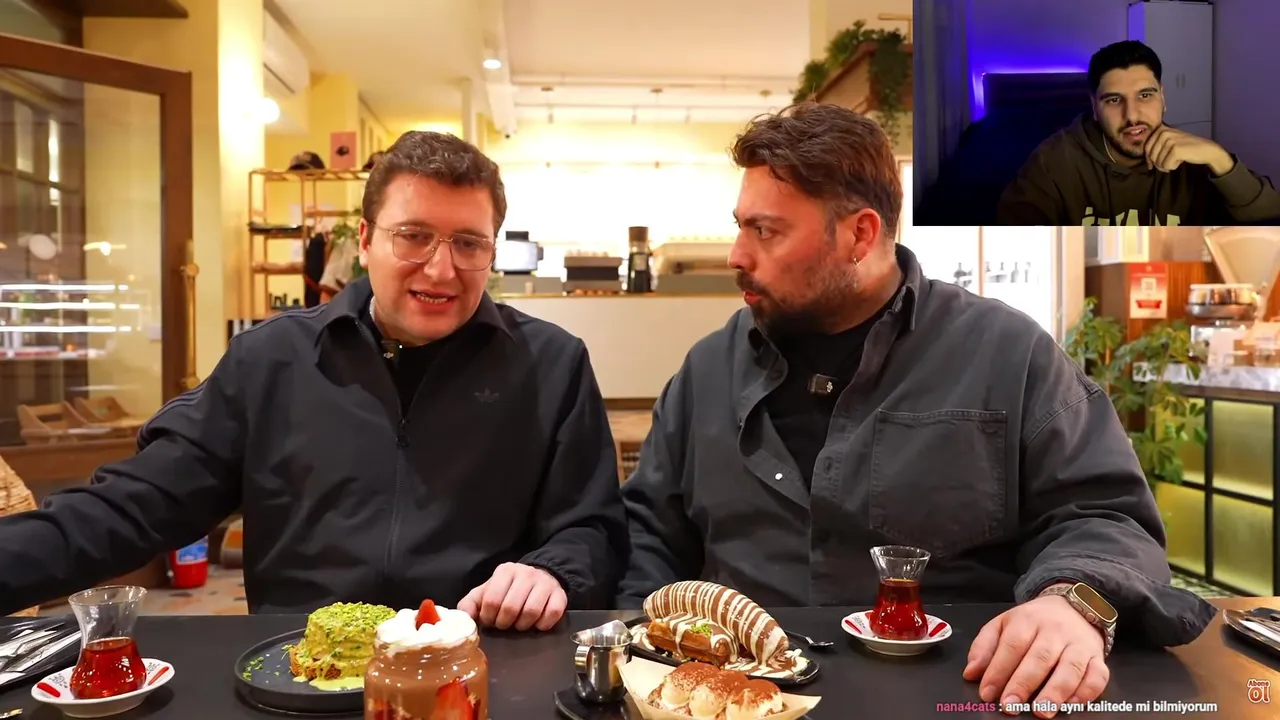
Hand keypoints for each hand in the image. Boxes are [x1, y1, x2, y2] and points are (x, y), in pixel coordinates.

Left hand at [458, 562, 566, 631]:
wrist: (539, 579)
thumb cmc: (508, 590)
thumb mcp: (486, 592)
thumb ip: (470, 604)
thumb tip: (464, 617)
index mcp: (505, 571)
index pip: (492, 600)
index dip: (488, 617)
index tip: (490, 621)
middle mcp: (526, 573)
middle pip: (511, 607)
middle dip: (504, 623)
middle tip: (504, 625)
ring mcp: (545, 583)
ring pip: (531, 612)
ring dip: (522, 626)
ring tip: (519, 625)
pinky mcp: (560, 595)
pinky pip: (552, 614)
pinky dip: (542, 625)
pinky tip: (537, 623)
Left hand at [963, 592, 1108, 717]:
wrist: (1072, 606)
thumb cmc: (1033, 622)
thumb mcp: (1003, 624)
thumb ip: (984, 647)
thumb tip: (971, 673)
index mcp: (1027, 620)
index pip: (1012, 646)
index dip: (998, 671)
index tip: (987, 693)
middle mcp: (1055, 631)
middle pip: (1039, 658)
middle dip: (1023, 684)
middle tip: (1010, 706)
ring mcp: (1078, 644)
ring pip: (1070, 668)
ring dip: (1056, 692)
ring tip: (1041, 711)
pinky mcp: (1098, 657)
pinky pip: (1097, 676)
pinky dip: (1086, 692)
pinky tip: (1070, 705)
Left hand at [1144, 125, 1233, 175]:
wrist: (1207, 149)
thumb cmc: (1187, 148)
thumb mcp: (1170, 142)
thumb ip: (1157, 146)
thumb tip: (1145, 160)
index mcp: (1161, 129)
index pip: (1146, 148)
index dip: (1148, 159)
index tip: (1151, 166)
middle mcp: (1164, 132)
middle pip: (1151, 156)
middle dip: (1158, 164)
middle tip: (1170, 163)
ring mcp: (1170, 140)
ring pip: (1158, 162)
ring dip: (1167, 165)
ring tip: (1178, 159)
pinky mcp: (1175, 150)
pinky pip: (1166, 166)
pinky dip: (1173, 167)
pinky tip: (1182, 160)